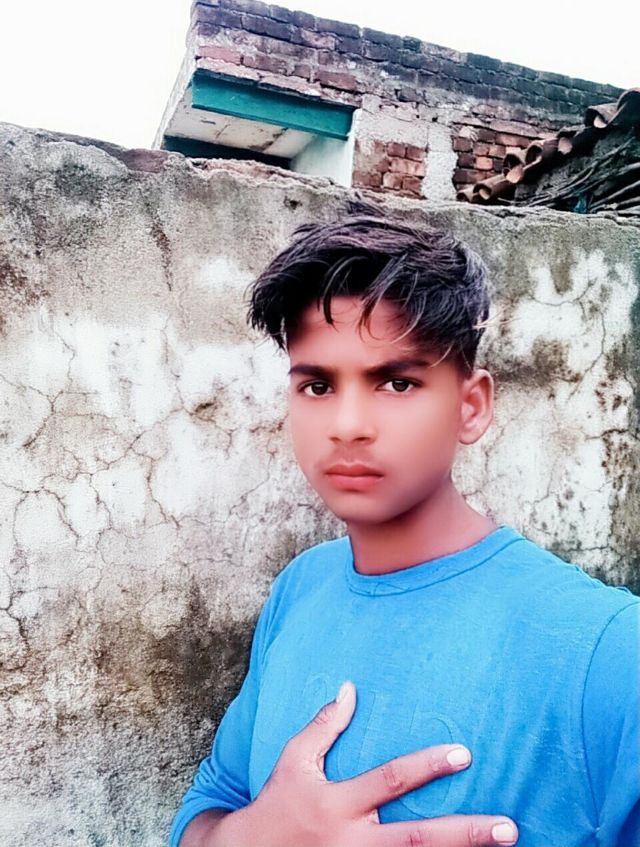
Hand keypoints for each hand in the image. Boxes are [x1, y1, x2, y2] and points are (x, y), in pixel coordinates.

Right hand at [212, 681, 518, 846]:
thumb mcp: (293, 760)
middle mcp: (353, 840)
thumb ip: (323, 727)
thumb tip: (348, 689)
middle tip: (509, 827)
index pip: (391, 780)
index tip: (464, 753)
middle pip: (418, 839)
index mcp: (339, 803)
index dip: (428, 766)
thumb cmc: (275, 805)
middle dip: (465, 833)